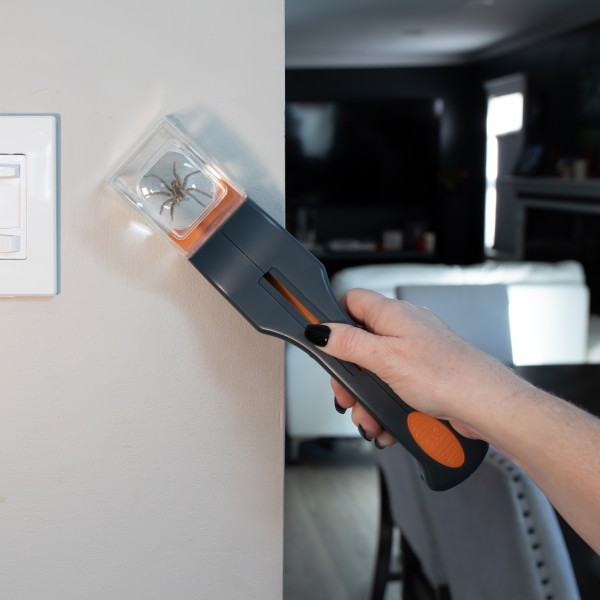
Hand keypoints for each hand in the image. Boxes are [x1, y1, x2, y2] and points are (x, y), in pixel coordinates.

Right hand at [305, 288, 530, 446]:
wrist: (486, 405)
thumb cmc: (447, 375)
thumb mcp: (385, 358)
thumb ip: (349, 343)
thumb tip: (321, 331)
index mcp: (393, 315)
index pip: (353, 301)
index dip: (335, 318)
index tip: (323, 341)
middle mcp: (404, 330)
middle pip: (360, 344)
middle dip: (351, 376)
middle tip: (347, 395)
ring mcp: (415, 354)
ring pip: (376, 373)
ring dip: (368, 400)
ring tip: (370, 420)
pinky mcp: (423, 377)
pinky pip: (394, 390)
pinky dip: (387, 409)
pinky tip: (388, 425)